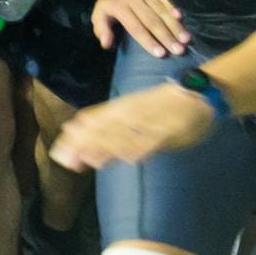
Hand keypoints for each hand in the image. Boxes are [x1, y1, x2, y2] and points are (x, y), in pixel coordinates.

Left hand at [51, 78, 219, 171]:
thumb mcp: (130, 109)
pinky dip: (139, 148)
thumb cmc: (162, 105)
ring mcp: (148, 123)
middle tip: (63, 159)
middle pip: (102, 130)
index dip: (75, 137)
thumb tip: (74, 129)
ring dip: (104, 148)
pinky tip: (128, 158)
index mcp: (121, 109)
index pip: (92, 122)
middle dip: (82, 145)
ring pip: (123, 136)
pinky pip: (151, 141)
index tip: (58, 151)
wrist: (197, 94)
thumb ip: (106, 121)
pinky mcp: (167, 132)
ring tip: (86, 160)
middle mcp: (130, 114)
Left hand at [90, 0, 189, 56]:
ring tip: (185, 39)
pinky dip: (173, 7)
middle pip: (151, 20)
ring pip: (161, 10)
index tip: (160, 54)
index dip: (148, 41)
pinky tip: (181, 18)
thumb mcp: (98, 12)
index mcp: (118, 7)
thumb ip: (101, 29)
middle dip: (166, 36)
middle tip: (179, 50)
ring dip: (174, 25)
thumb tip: (106, 44)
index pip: (135, 27)